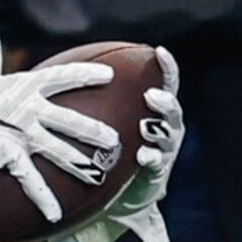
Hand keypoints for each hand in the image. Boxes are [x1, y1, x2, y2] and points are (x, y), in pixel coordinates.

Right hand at [0, 39, 126, 223]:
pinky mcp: (12, 154)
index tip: (109, 75)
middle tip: (117, 140)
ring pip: (60, 151)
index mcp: (24, 87)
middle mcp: (30, 110)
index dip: (86, 75)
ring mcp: (23, 133)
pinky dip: (43, 199)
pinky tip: (56, 216)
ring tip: (100, 178)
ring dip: (80, 165)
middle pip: (71, 120)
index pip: (63, 77)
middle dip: (95, 131)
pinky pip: (31, 180)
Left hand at [103, 53, 183, 227]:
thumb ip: (101, 97)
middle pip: (172, 110)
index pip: (166, 84)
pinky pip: (158, 162)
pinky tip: (142, 156)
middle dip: (165, 101)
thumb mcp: (108, 119)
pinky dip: (151, 157)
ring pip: (168, 135)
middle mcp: (166, 126)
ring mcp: (165, 149)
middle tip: (151, 96)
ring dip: (158, 130)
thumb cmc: (114, 146)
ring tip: (146, 127)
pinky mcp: (159, 171)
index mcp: (156, 109)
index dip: (167, 67)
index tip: (159, 51)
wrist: (122, 190)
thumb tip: (69, 65)